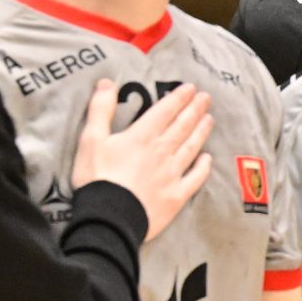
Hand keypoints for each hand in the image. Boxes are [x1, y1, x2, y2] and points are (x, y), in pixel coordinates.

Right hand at [71, 79, 215, 242]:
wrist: (108, 218)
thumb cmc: (96, 178)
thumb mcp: (90, 140)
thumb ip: (100, 110)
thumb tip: (107, 82)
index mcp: (142, 136)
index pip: (165, 111)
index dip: (179, 98)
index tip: (191, 88)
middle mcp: (162, 151)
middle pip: (183, 126)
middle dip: (195, 109)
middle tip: (206, 98)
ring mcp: (172, 174)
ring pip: (191, 147)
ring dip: (201, 131)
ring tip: (210, 119)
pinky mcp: (176, 195)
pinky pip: (195, 178)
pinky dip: (203, 167)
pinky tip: (207, 159)